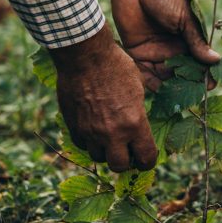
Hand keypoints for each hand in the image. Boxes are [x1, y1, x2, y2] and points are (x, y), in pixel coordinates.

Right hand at [48, 27, 155, 170]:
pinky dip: (88, 141)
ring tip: (108, 138)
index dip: (148, 161)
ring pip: (98, 158)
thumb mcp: (138, 88)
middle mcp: (113, 133)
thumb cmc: (116, 66)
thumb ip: (138, 113)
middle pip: (119, 166)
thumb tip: (140, 127)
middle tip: (126, 151)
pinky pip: (82, 145)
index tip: (146, 158)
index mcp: (135, 123)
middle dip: (125, 161)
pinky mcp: (73, 126)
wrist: (85, 56)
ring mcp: (91, 131)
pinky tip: (93, 129)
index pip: (146, 159)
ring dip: (105, 151)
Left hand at [93, 0, 219, 91]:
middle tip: (193, 96)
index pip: (199, 61)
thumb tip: (216, 61)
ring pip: (164, 77)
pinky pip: (144, 73)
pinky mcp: (137, 53)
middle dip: (188, 85)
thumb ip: (196, 41)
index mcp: (187, 39)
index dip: (206, 73)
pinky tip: (159, 93)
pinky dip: (151, 84)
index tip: (211, 84)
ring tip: (176, 98)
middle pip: (182, 73)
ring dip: (170, 87)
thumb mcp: (185, 18)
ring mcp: (155, 52)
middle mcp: (172, 48)